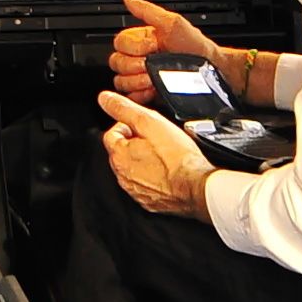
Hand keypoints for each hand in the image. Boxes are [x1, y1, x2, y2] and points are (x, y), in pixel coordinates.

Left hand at [97, 92, 214, 215]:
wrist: (196, 186)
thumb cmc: (177, 157)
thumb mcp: (149, 121)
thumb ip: (124, 109)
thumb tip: (105, 99)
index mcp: (119, 155)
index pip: (112, 134)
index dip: (128, 125)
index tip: (143, 125)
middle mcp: (122, 176)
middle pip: (121, 152)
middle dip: (135, 143)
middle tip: (155, 138)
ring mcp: (135, 191)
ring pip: (133, 169)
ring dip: (143, 160)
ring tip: (163, 154)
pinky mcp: (149, 201)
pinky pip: (145, 185)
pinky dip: (152, 177)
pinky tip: (167, 171)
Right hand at [109, 0, 221, 103]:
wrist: (211, 71)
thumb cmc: (196, 47)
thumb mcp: (173, 23)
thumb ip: (147, 11)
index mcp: (142, 40)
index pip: (118, 43)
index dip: (134, 46)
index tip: (152, 45)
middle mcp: (140, 58)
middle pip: (116, 62)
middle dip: (134, 64)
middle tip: (152, 63)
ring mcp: (142, 77)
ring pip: (120, 80)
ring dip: (136, 79)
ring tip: (153, 77)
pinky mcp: (147, 94)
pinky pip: (130, 97)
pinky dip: (138, 94)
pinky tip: (151, 89)